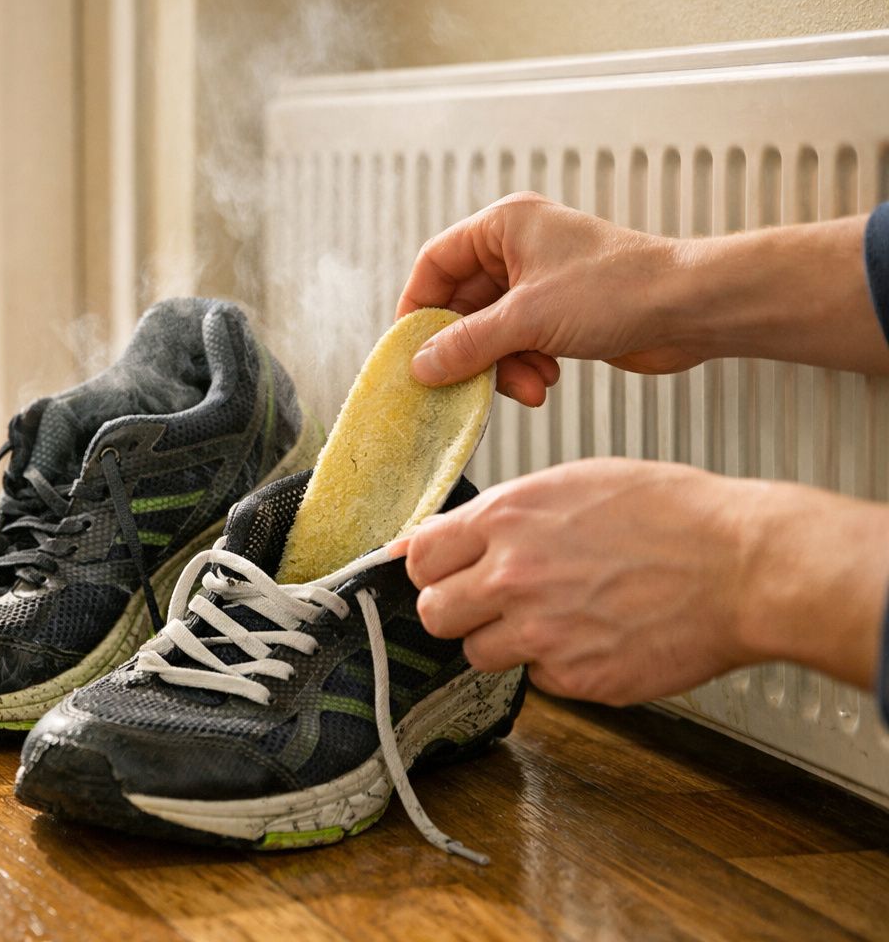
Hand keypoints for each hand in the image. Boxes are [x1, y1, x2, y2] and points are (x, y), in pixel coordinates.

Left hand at [391, 459, 888, 704]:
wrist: (745, 565)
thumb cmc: (673, 516)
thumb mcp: (573, 484)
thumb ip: (498, 515)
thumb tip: (426, 539)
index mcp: (507, 519)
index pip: (418, 557)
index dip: (433, 567)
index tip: (448, 572)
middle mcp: (513, 576)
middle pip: (433, 612)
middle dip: (458, 609)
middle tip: (496, 602)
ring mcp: (542, 632)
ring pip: (478, 653)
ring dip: (506, 641)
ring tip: (559, 616)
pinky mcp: (577, 677)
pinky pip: (538, 681)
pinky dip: (559, 667)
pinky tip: (598, 637)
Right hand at [397, 193, 703, 405]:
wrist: (691, 309)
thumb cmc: (622, 289)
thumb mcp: (527, 319)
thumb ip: (466, 344)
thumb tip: (421, 364)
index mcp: (504, 227)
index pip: (435, 263)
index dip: (418, 306)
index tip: (410, 347)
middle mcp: (518, 250)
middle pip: (461, 304)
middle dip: (469, 348)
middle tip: (463, 380)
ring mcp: (539, 283)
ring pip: (489, 331)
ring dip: (501, 365)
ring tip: (527, 383)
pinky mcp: (558, 313)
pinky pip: (517, 344)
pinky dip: (524, 366)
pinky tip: (546, 379)